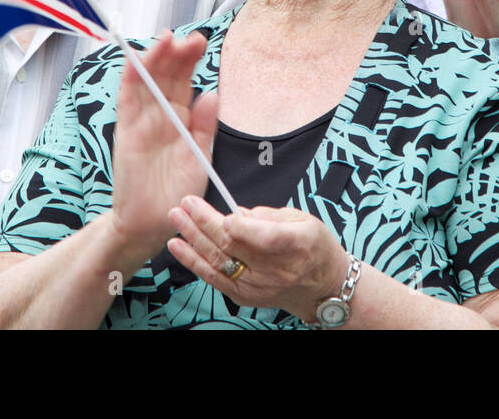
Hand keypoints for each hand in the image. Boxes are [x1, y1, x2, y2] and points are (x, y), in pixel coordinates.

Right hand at [109, 32, 219, 256]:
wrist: (153, 223)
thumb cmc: (177, 192)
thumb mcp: (200, 156)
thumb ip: (205, 126)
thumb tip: (212, 94)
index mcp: (181, 119)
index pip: (184, 81)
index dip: (190, 60)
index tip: (201, 43)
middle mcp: (160, 115)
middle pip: (167, 75)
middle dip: (177, 54)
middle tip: (191, 38)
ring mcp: (142, 121)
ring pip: (147, 81)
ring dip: (155, 58)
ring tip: (168, 39)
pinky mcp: (126, 131)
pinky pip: (127, 100)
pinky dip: (130, 78)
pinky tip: (136, 60)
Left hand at [167, 196, 349, 322]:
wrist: (321, 287)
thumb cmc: (314, 247)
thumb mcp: (303, 220)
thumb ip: (269, 216)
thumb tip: (236, 213)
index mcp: (298, 244)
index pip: (268, 239)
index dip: (245, 229)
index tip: (226, 217)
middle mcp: (277, 269)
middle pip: (235, 246)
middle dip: (206, 222)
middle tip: (187, 203)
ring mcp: (259, 285)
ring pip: (219, 261)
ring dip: (193, 239)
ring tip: (176, 218)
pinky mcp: (244, 295)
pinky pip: (214, 277)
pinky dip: (193, 261)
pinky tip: (177, 246)